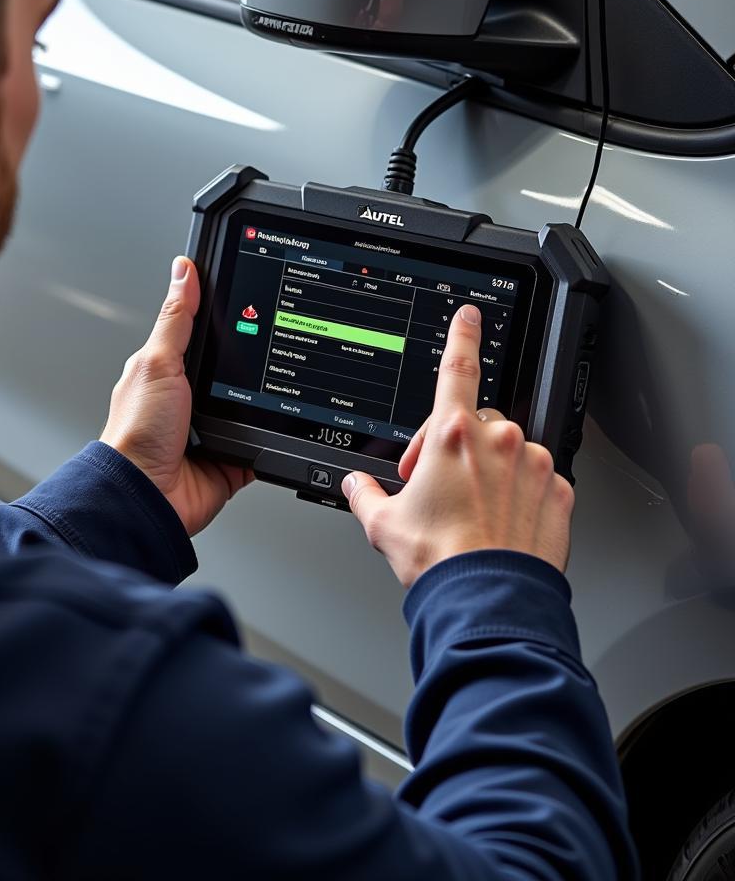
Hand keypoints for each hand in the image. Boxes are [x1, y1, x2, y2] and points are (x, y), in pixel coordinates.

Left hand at [101, 256, 253, 535]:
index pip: (200, 334)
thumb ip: (176, 319)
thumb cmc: (136, 434)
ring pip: (252, 404)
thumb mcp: (157, 363)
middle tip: (263, 351)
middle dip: (248, 364)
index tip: (246, 298)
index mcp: (167, 372)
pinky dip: (270, 437)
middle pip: (232, 368)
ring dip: (260, 402)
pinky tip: (273, 428)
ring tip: (266, 393)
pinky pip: (262, 443)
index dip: (221, 317)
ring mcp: (211, 429)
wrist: (147, 496)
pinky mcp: (231, 457)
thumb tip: (184, 271)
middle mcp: (189, 400)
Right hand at [342, 305, 573, 586]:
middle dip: (455, 444)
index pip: (458, 367)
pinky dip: (521, 492)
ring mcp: (534, 466)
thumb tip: (356, 486)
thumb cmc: (439, 559)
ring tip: (470, 508)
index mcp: (454, 435)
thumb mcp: (383, 523)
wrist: (487, 599)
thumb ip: (365, 494)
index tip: (469, 316)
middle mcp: (499, 441)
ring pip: (510, 449)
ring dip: (491, 468)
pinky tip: (500, 520)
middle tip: (436, 483)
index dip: (462, 335)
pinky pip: (538, 479)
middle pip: (477, 420)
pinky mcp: (559, 493)